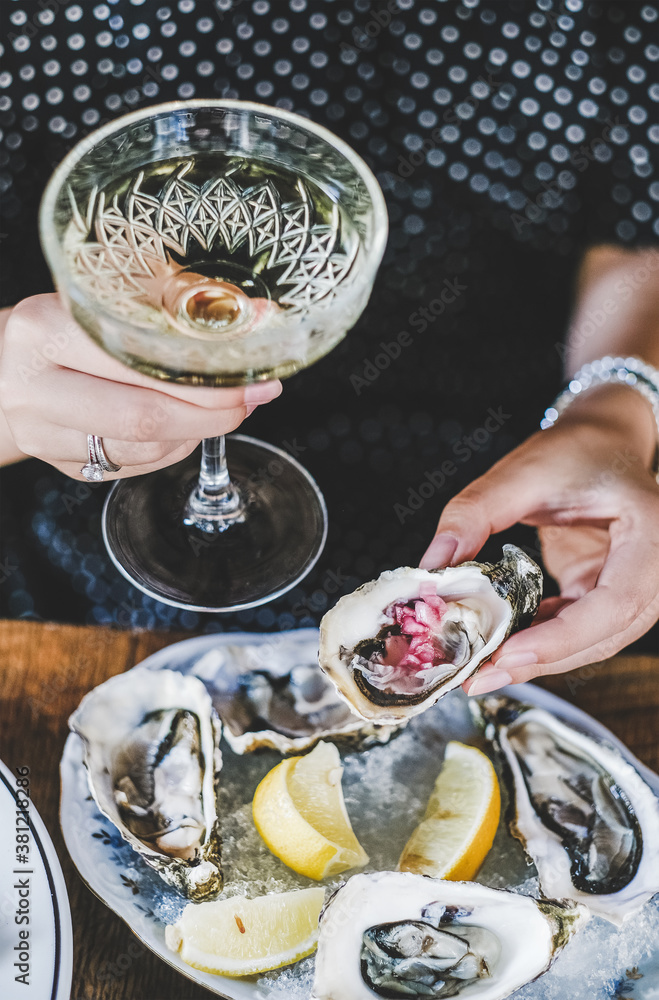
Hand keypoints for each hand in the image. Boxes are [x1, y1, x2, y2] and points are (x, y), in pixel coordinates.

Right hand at [0, 294, 281, 477]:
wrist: (0, 369)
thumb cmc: (60, 325)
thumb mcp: (99, 297)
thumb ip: (173, 303)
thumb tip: (261, 317)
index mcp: (44, 329)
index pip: (137, 363)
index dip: (204, 376)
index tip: (253, 373)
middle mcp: (37, 386)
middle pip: (143, 418)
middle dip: (211, 414)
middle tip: (252, 400)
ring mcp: (45, 433)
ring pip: (141, 450)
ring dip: (197, 432)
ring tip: (226, 410)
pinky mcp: (63, 464)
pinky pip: (133, 466)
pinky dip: (173, 449)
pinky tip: (189, 426)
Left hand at [420, 385, 658, 692]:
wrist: (603, 441)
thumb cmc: (576, 450)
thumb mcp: (523, 472)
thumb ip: (475, 513)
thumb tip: (435, 563)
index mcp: (652, 533)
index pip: (616, 602)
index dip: (564, 637)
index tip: (509, 653)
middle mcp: (654, 567)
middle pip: (606, 634)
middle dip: (543, 659)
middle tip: (481, 676)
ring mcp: (633, 585)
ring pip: (593, 641)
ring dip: (539, 657)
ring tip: (482, 667)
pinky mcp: (608, 593)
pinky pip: (578, 629)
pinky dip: (540, 640)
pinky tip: (500, 642)